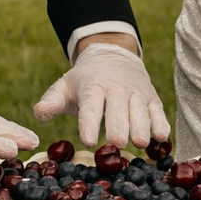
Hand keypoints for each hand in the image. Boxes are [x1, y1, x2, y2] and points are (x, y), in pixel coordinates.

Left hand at [33, 41, 168, 149]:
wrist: (113, 56)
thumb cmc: (84, 80)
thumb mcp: (65, 86)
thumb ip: (52, 101)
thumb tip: (39, 113)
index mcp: (93, 87)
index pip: (91, 106)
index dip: (89, 123)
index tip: (88, 141)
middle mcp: (116, 89)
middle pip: (118, 108)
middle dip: (118, 125)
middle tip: (117, 143)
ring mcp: (136, 93)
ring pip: (140, 109)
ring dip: (141, 126)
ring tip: (140, 143)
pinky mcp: (152, 98)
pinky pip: (158, 110)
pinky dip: (160, 123)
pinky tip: (162, 138)